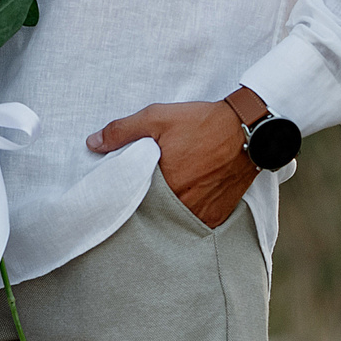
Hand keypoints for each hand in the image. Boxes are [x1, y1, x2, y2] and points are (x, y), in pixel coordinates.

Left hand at [86, 88, 265, 228]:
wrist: (249, 130)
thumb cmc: (201, 122)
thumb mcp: (156, 118)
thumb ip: (122, 131)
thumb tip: (92, 143)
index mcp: (162, 184)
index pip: (132, 200)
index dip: (125, 194)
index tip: (121, 188)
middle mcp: (181, 205)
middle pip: (152, 213)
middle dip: (144, 204)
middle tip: (142, 192)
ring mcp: (201, 213)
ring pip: (173, 220)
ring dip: (165, 211)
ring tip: (164, 195)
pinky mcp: (217, 215)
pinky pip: (194, 223)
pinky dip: (186, 215)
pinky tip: (184, 200)